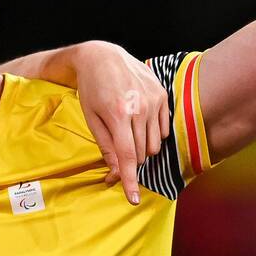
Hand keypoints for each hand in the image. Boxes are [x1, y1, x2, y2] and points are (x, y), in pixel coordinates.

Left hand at [75, 42, 169, 204]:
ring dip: (141, 147)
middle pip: (141, 153)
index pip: (127, 156)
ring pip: (154, 144)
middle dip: (130, 161)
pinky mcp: (163, 95)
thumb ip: (106, 145)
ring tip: (126, 132)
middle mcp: (139, 108)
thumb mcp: (92, 118)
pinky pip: (163, 129)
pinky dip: (152, 134)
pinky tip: (139, 122)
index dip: (129, 180)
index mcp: (118, 115)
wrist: (103, 56)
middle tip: (117, 158)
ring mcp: (154, 101)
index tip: (131, 198)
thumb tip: (116, 171)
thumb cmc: (91, 89)